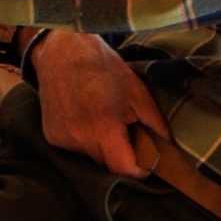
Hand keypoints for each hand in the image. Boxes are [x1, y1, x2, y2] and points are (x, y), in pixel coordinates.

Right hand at [30, 33, 169, 177]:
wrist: (63, 51)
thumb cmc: (104, 69)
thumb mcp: (139, 94)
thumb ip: (156, 127)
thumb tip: (169, 151)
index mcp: (103, 128)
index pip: (124, 169)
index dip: (140, 169)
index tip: (147, 161)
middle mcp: (79, 137)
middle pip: (107, 165)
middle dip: (121, 156)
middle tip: (127, 135)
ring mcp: (62, 138)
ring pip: (91, 158)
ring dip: (102, 148)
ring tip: (104, 123)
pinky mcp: (51, 135)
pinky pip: (75, 149)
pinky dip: (85, 140)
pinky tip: (85, 119)